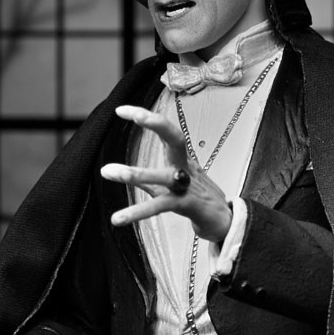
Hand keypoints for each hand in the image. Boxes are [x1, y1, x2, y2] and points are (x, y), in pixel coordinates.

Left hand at [101, 104, 232, 242]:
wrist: (226, 224)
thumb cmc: (199, 203)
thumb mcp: (172, 188)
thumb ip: (150, 182)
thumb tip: (129, 176)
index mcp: (182, 160)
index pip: (166, 132)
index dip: (148, 118)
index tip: (122, 110)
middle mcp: (186, 168)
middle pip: (176, 139)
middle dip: (157, 124)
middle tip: (136, 115)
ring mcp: (188, 186)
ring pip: (163, 175)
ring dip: (136, 173)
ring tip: (108, 171)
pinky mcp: (187, 205)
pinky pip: (160, 206)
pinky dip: (136, 212)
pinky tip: (118, 218)